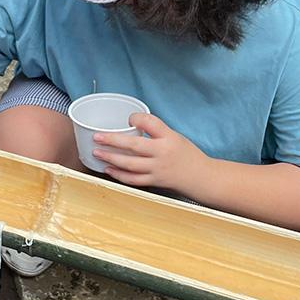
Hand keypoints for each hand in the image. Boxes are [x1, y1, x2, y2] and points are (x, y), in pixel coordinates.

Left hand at [92, 113, 210, 193]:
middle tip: (97, 137)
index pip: (151, 122)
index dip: (137, 118)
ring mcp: (158, 169)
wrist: (202, 177)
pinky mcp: (154, 181)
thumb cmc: (187, 155)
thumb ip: (155, 132)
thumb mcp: (175, 136)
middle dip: (112, 140)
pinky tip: (108, 169)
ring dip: (111, 158)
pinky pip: (133, 179)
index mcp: (169, 137)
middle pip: (134, 146)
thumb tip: (131, 126)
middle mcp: (163, 153)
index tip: (128, 118)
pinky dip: (119, 175)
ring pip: (130, 164)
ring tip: (97, 152)